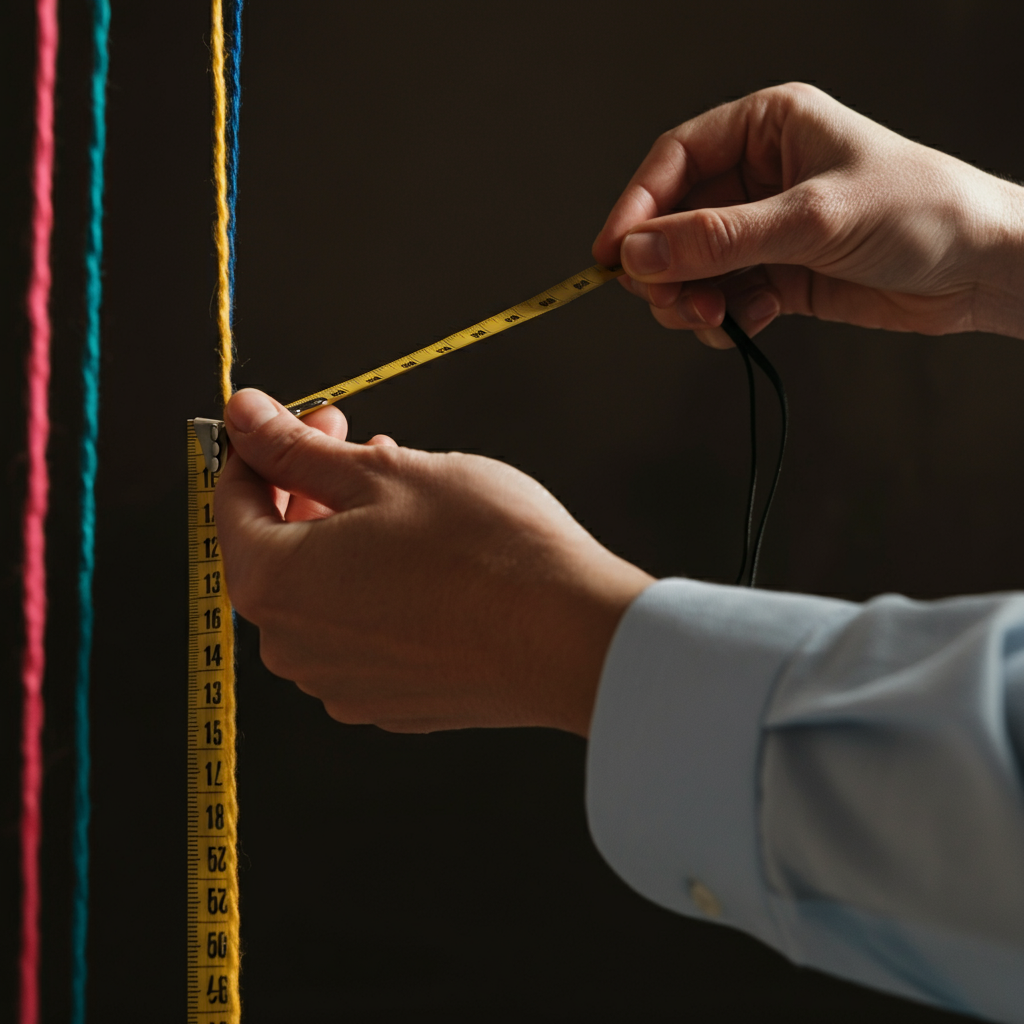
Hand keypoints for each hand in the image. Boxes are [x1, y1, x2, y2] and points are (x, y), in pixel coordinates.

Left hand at [215, 389, 652, 735]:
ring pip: (323, 591)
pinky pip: (362, 632)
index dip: (267, 445)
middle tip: (365, 446)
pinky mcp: (389, 702)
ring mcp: (341, 683)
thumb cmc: (484, 551)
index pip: (232, 500)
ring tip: (408, 502)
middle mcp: (293, 647)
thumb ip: (295, 447)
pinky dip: (378, 588)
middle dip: (312, 489)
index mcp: (274, 583)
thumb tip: (242, 415)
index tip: (310, 417)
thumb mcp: (383, 474)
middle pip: (278, 549)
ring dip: (348, 538)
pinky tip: (428, 562)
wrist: (569, 637)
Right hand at [593, 82, 1023, 345]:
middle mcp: (760, 176)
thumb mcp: (811, 219)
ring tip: (711, 319)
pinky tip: (751, 320)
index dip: (637, 207)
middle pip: (675, 220)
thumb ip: (719, 237)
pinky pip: (724, 297)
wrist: (982, 269)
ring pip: (694, 265)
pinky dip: (725, 317)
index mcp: (768, 128)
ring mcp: (767, 229)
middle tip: (667, 299)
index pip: (675, 161)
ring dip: (691, 298)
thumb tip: (640, 252)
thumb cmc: (921, 212)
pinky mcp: (779, 275)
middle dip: (665, 265)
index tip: (612, 255)